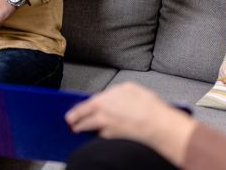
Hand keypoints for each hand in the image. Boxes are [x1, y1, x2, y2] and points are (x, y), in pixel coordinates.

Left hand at [65, 82, 195, 164]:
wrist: (156, 124)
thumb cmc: (149, 107)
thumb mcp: (132, 89)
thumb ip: (119, 92)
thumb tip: (114, 96)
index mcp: (108, 94)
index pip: (91, 100)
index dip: (83, 105)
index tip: (78, 108)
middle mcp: (102, 107)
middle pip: (82, 111)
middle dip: (74, 116)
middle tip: (69, 119)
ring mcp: (104, 122)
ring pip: (87, 124)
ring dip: (80, 127)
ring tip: (76, 128)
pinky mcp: (109, 135)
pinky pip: (99, 135)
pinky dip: (97, 135)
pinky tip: (95, 136)